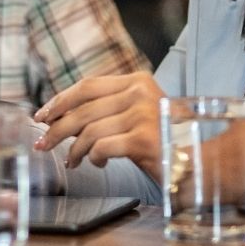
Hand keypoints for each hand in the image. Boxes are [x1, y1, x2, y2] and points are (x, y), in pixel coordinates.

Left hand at [32, 72, 165, 170]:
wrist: (202, 162)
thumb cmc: (164, 141)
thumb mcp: (137, 115)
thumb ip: (108, 109)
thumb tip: (61, 118)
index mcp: (137, 81)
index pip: (87, 86)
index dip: (60, 101)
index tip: (42, 115)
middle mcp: (140, 93)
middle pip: (83, 109)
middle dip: (56, 128)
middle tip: (42, 143)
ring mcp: (142, 114)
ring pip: (89, 131)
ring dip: (74, 149)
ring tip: (72, 161)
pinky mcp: (143, 139)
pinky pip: (101, 148)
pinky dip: (92, 158)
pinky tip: (96, 165)